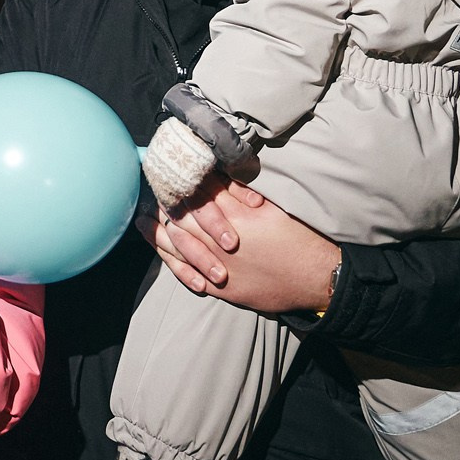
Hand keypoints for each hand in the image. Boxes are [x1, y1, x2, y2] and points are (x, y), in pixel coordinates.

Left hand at [148, 175, 342, 314]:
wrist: (318, 279)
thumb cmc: (301, 238)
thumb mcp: (274, 208)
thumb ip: (244, 194)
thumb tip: (220, 177)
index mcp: (236, 217)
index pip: (200, 195)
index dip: (183, 183)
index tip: (170, 173)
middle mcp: (222, 242)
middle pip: (182, 218)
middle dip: (164, 204)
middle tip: (148, 191)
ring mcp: (219, 266)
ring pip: (179, 245)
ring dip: (157, 231)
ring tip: (141, 219)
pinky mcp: (222, 287)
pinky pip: (188, 273)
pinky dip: (171, 260)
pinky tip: (160, 251)